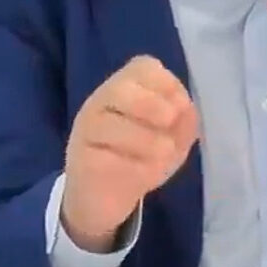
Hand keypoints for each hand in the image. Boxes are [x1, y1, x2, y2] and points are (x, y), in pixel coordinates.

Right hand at [60, 55, 198, 251]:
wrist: (106, 200)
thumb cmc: (142, 158)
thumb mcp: (173, 138)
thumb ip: (184, 121)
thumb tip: (185, 110)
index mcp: (126, 88)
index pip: (143, 67)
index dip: (167, 83)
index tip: (181, 107)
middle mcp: (101, 102)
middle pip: (120, 88)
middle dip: (151, 105)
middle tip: (169, 123)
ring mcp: (86, 131)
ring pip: (111, 125)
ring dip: (148, 141)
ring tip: (164, 155)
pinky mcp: (80, 162)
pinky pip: (108, 159)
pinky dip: (135, 167)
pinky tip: (146, 176)